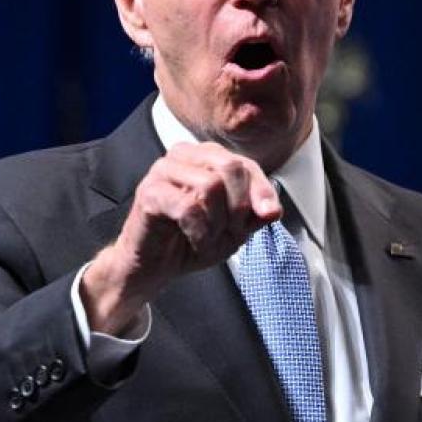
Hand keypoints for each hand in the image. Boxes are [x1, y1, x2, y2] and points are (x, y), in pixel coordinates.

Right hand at [82, 142, 281, 333]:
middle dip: (238, 206)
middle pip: (230, 167)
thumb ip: (254, 215)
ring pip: (210, 184)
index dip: (261, 190)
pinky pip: (188, 207)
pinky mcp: (149, 192)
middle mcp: (185, 156)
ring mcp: (164, 171)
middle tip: (231, 232)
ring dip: (217, 221)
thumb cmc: (189, 239)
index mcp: (207, 157)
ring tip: (209, 238)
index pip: (245, 164)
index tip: (270, 213)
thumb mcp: (233, 229)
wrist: (153, 265)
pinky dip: (199, 231)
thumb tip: (273, 209)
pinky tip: (195, 240)